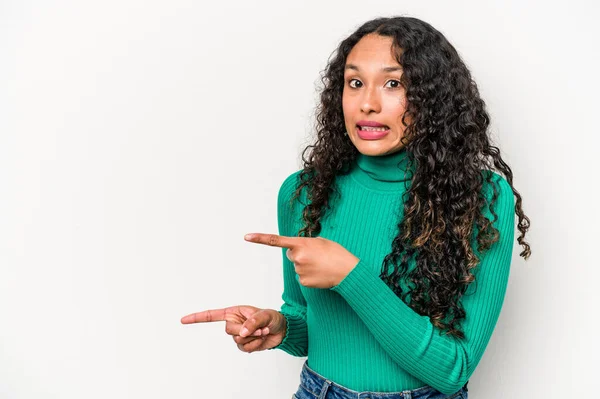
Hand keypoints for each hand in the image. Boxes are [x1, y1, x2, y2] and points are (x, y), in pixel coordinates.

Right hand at [180, 305, 286, 352]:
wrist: (281, 330)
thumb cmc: (272, 318)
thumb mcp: (264, 315)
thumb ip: (252, 322)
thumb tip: (241, 333)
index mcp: (233, 312)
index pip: (212, 315)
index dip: (197, 318)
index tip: (183, 320)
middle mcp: (233, 323)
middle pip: (228, 331)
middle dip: (244, 330)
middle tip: (259, 327)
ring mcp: (238, 335)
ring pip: (237, 341)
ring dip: (252, 337)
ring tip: (262, 331)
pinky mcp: (244, 345)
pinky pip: (245, 348)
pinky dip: (255, 344)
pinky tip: (261, 339)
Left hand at [244, 233, 358, 288]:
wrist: (347, 271)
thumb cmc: (336, 253)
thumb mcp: (320, 241)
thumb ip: (305, 243)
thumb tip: (297, 251)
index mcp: (300, 244)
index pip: (275, 240)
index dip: (259, 238)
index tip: (246, 236)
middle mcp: (297, 257)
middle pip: (291, 254)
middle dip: (300, 254)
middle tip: (316, 255)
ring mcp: (299, 271)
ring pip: (297, 266)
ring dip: (306, 265)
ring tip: (321, 264)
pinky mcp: (302, 282)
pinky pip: (301, 277)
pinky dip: (309, 275)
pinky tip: (320, 273)